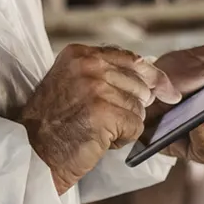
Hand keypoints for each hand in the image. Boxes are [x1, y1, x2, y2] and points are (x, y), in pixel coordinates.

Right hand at [20, 43, 177, 193]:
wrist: (34, 151)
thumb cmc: (56, 123)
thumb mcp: (75, 84)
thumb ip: (107, 74)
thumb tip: (156, 81)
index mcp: (81, 53)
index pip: (133, 59)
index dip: (155, 77)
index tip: (169, 91)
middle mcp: (88, 65)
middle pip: (140, 86)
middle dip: (131, 108)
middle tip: (102, 120)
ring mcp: (96, 87)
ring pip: (139, 108)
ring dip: (124, 125)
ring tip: (97, 129)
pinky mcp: (104, 113)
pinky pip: (136, 126)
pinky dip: (123, 139)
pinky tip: (100, 140)